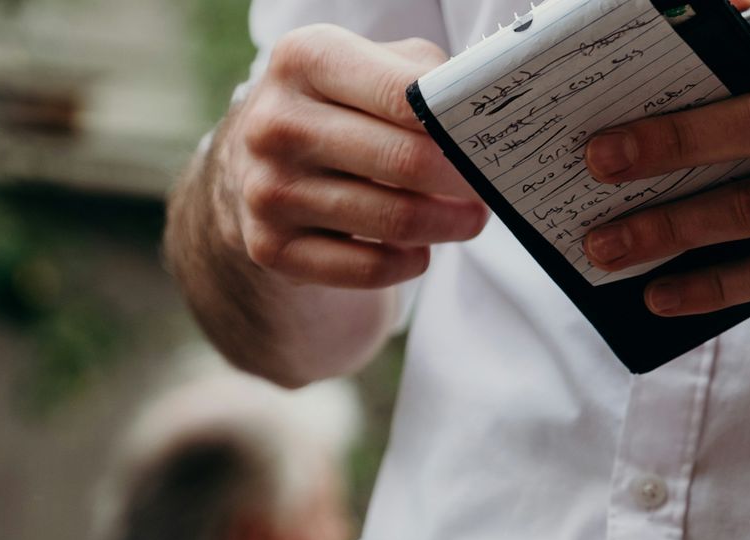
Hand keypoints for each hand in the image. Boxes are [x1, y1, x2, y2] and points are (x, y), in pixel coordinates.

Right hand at [217, 25, 488, 288]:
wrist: (259, 162)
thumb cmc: (342, 108)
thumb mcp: (375, 66)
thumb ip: (429, 79)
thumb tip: (482, 116)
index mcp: (305, 59)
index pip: (405, 95)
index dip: (459, 125)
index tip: (488, 143)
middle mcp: (277, 123)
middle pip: (407, 162)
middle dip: (464, 182)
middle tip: (490, 189)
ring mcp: (267, 189)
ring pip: (395, 220)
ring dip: (448, 226)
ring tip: (468, 219)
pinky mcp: (270, 246)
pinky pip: (368, 269)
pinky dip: (409, 263)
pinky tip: (419, 250)